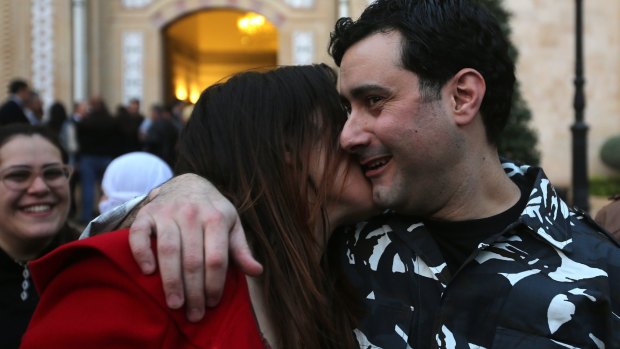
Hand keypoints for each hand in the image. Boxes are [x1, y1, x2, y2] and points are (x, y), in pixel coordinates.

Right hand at [128, 173, 262, 321]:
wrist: (187, 184)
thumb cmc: (212, 211)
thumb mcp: (231, 225)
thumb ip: (241, 249)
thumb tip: (256, 271)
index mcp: (216, 217)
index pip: (216, 258)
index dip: (215, 284)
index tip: (213, 303)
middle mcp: (192, 213)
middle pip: (193, 259)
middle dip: (194, 291)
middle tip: (194, 314)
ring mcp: (167, 212)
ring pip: (168, 250)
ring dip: (171, 281)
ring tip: (175, 304)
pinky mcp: (146, 213)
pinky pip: (139, 234)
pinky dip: (142, 253)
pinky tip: (148, 272)